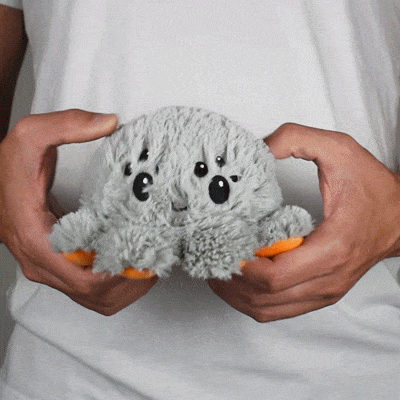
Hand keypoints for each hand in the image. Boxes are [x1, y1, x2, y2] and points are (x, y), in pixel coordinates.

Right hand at [0, 110, 157, 314]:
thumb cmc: (7, 167)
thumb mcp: (30, 135)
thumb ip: (68, 125)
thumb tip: (111, 123)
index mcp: (37, 241)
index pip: (84, 280)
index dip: (120, 274)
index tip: (146, 254)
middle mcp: (42, 264)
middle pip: (96, 295)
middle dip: (130, 281)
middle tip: (156, 257)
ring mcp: (50, 270)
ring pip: (96, 298)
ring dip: (126, 286)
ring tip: (149, 261)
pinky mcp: (58, 268)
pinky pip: (91, 290)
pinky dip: (115, 283)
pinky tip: (130, 261)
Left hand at [208, 123, 399, 321]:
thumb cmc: (373, 188)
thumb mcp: (337, 149)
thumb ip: (294, 139)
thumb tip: (256, 150)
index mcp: (332, 248)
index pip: (273, 276)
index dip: (239, 266)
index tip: (219, 245)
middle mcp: (327, 278)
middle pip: (263, 297)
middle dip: (229, 280)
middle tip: (209, 256)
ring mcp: (324, 291)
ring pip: (266, 309)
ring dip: (235, 294)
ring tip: (217, 269)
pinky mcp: (321, 294)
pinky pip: (277, 310)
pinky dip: (251, 300)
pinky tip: (238, 281)